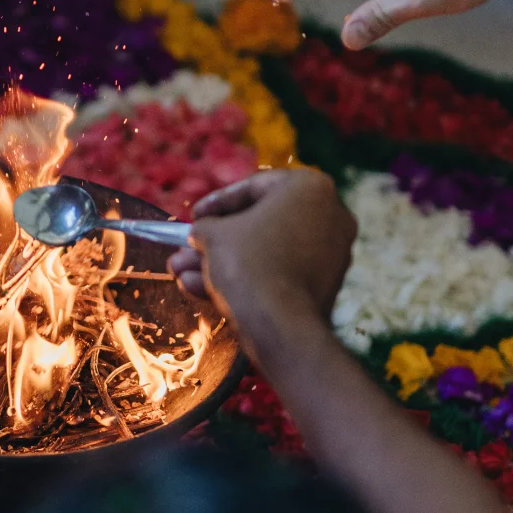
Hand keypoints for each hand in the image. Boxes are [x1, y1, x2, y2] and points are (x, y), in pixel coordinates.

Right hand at [168, 169, 355, 361]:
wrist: (279, 326)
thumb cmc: (247, 263)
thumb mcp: (212, 234)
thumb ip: (205, 226)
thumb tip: (202, 232)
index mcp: (310, 187)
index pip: (253, 188)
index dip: (215, 203)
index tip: (193, 217)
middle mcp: (329, 214)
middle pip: (258, 224)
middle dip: (214, 241)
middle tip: (185, 250)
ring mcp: (331, 253)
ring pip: (264, 252)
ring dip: (220, 263)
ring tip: (181, 275)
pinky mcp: (324, 285)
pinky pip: (278, 273)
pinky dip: (244, 279)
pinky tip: (200, 290)